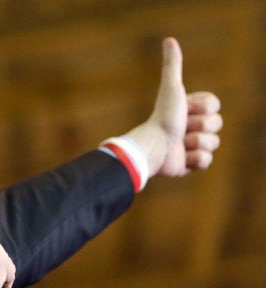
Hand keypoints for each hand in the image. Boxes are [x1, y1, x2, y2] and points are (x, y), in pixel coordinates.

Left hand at [127, 37, 222, 176]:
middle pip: (217, 125)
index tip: (185, 110)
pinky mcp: (189, 164)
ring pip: (213, 143)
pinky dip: (195, 159)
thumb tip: (169, 40)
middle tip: (180, 128)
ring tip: (178, 143)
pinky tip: (181, 157)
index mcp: (190, 110)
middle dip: (198, 126)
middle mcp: (191, 127)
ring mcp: (191, 146)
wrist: (154, 147)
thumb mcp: (172, 89)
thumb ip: (172, 65)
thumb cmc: (162, 117)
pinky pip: (207, 161)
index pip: (215, 107)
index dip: (203, 109)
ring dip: (195, 143)